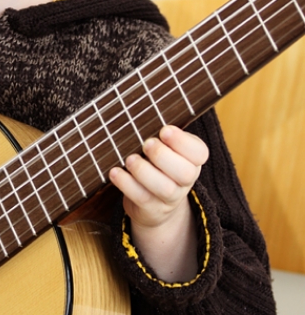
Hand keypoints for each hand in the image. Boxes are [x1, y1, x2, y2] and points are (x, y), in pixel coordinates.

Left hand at [109, 125, 208, 281]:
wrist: (154, 202)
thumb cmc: (157, 162)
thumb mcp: (165, 146)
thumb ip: (158, 129)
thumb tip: (137, 105)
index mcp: (193, 159)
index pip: (199, 152)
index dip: (183, 142)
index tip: (165, 130)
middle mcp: (186, 180)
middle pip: (185, 173)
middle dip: (164, 156)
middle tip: (147, 143)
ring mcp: (170, 197)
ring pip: (164, 188)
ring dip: (145, 172)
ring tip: (130, 159)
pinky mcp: (152, 209)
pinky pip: (142, 199)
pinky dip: (127, 185)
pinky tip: (115, 171)